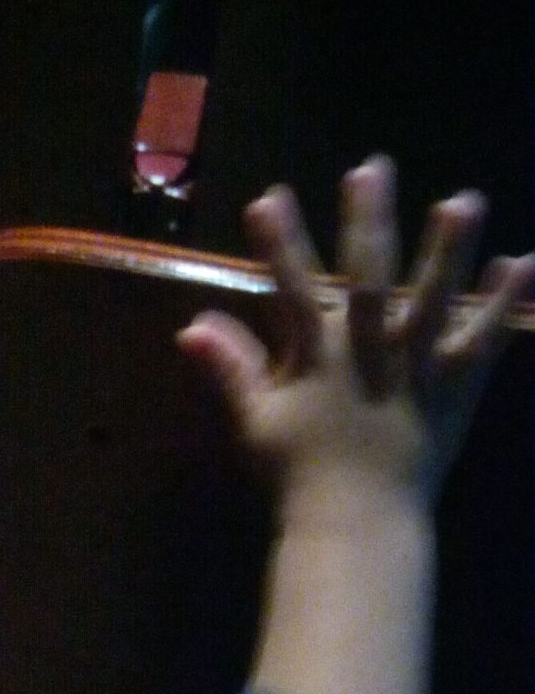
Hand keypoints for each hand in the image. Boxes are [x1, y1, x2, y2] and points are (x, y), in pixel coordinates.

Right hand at [178, 157, 534, 523]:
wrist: (357, 525)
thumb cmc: (298, 475)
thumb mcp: (256, 421)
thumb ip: (230, 368)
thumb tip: (191, 325)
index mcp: (316, 356)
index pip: (291, 287)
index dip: (280, 242)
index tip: (270, 197)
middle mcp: (368, 350)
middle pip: (368, 275)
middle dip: (368, 219)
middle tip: (373, 168)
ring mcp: (416, 367)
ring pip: (434, 299)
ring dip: (448, 249)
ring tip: (464, 201)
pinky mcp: (454, 388)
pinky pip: (483, 341)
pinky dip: (504, 304)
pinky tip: (523, 262)